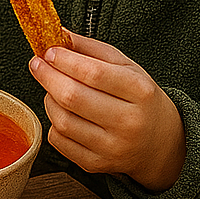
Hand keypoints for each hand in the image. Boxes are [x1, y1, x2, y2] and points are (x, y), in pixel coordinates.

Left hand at [29, 31, 185, 191]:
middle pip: (73, 97)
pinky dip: (53, 122)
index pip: (93, 73)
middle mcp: (128, 122)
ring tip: (53, 88)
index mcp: (139, 91)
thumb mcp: (128, 68)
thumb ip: (93, 49)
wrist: (161, 145)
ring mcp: (112, 147)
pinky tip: (62, 112)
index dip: (65, 60)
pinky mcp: (96, 164)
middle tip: (38, 65)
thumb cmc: (142, 100)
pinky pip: (59, 141)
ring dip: (48, 99)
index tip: (49, 52)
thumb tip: (59, 34)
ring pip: (62, 120)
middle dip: (47, 76)